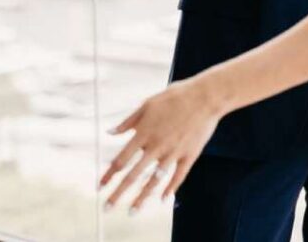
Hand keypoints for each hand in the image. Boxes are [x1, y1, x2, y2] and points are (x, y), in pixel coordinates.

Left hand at [99, 78, 223, 211]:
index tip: (100, 186)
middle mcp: (157, 146)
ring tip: (132, 211)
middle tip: (107, 207)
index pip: (121, 159)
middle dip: (118, 193)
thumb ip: (129, 121)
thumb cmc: (177, 95)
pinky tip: (163, 199)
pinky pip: (178, 175)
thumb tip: (110, 132)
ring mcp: (174, 152)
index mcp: (144, 133)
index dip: (109, 174)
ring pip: (154, 180)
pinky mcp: (190, 154)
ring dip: (141, 197)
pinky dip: (170, 188)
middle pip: (133, 175)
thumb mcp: (148, 104)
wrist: (207, 96)